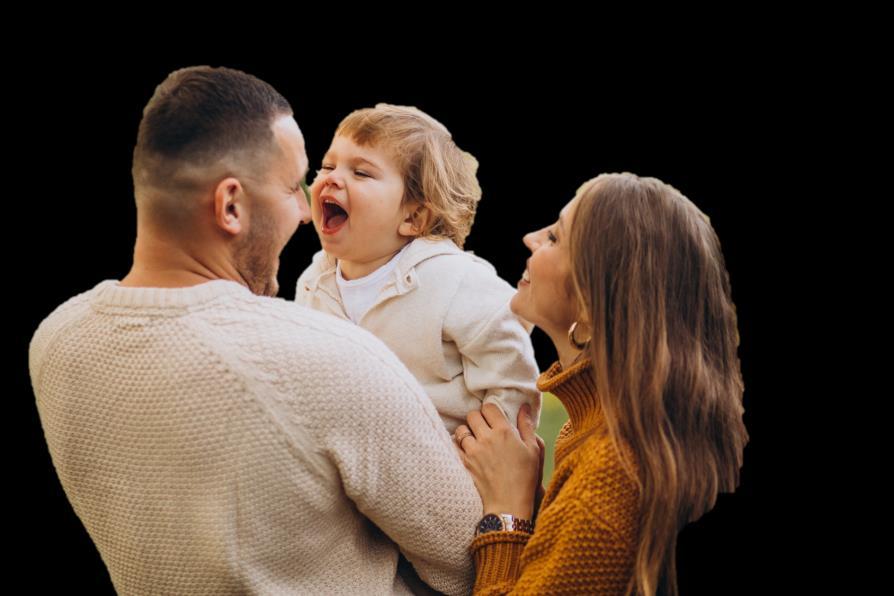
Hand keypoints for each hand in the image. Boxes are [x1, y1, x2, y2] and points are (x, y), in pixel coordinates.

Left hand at [455, 403, 540, 519]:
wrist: (509, 504)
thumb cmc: (525, 478)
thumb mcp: (533, 450)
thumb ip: (527, 426)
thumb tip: (524, 406)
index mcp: (504, 431)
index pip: (489, 407)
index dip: (490, 410)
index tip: (493, 417)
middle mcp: (486, 438)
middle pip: (472, 415)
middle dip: (477, 419)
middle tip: (484, 427)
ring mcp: (473, 450)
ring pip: (461, 430)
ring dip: (467, 432)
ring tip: (474, 440)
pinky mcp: (464, 463)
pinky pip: (453, 445)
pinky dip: (458, 445)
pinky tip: (466, 450)